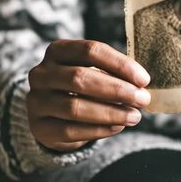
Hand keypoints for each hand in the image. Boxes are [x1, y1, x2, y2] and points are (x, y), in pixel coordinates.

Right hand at [27, 40, 150, 151]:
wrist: (50, 114)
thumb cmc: (81, 87)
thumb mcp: (93, 72)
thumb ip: (113, 74)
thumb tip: (141, 86)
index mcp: (58, 51)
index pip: (90, 50)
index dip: (119, 64)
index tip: (144, 79)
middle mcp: (41, 73)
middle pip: (80, 77)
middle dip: (117, 90)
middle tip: (142, 99)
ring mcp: (36, 100)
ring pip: (74, 107)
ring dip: (110, 113)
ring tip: (134, 116)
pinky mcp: (39, 127)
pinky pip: (70, 130)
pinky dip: (98, 130)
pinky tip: (117, 127)